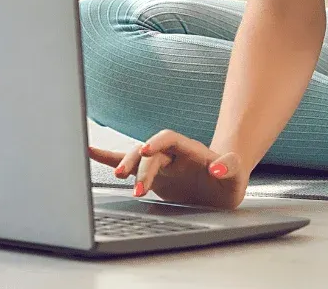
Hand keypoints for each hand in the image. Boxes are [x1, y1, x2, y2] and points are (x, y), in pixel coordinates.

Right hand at [89, 132, 245, 209]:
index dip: (157, 143)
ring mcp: (160, 164)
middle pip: (149, 152)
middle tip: (135, 186)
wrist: (222, 187)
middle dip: (140, 166)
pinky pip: (128, 164)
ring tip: (117, 178)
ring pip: (135, 158)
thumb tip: (217, 168)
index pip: (169, 139)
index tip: (146, 152)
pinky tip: (90, 152)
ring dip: (124, 165)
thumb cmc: (230, 177)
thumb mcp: (237, 174)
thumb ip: (230, 167)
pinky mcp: (152, 176)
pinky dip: (108, 158)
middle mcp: (171, 154)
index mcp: (189, 149)